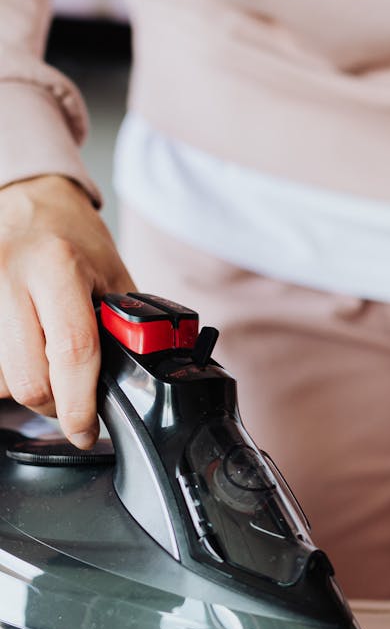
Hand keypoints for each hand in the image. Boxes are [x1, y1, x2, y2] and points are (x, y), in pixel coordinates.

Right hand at [0, 173, 133, 447]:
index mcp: (58, 267)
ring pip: (2, 381)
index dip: (81, 404)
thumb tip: (136, 376)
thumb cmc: (72, 237)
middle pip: (28, 378)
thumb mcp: (111, 273)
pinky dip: (8, 374)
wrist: (27, 198)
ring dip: (29, 390)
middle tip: (72, 402)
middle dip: (55, 405)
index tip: (87, 430)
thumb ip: (122, 324)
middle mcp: (12, 276)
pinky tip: (26, 357)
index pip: (72, 351)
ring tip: (49, 371)